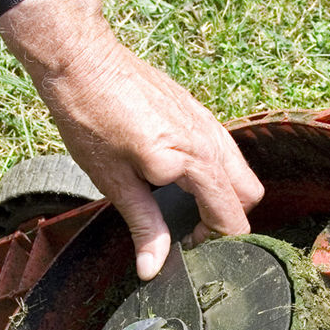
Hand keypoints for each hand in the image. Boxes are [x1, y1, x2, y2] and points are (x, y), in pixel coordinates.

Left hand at [40, 36, 264, 278]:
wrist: (80, 60)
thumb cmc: (90, 118)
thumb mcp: (114, 182)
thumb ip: (144, 226)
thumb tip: (153, 269)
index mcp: (193, 162)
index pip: (231, 218)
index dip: (215, 243)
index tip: (186, 248)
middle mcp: (210, 141)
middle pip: (249, 196)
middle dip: (229, 220)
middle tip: (191, 232)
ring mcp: (208, 122)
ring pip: (241, 171)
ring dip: (225, 196)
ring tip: (187, 207)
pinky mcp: (198, 111)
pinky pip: (226, 150)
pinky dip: (217, 172)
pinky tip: (181, 176)